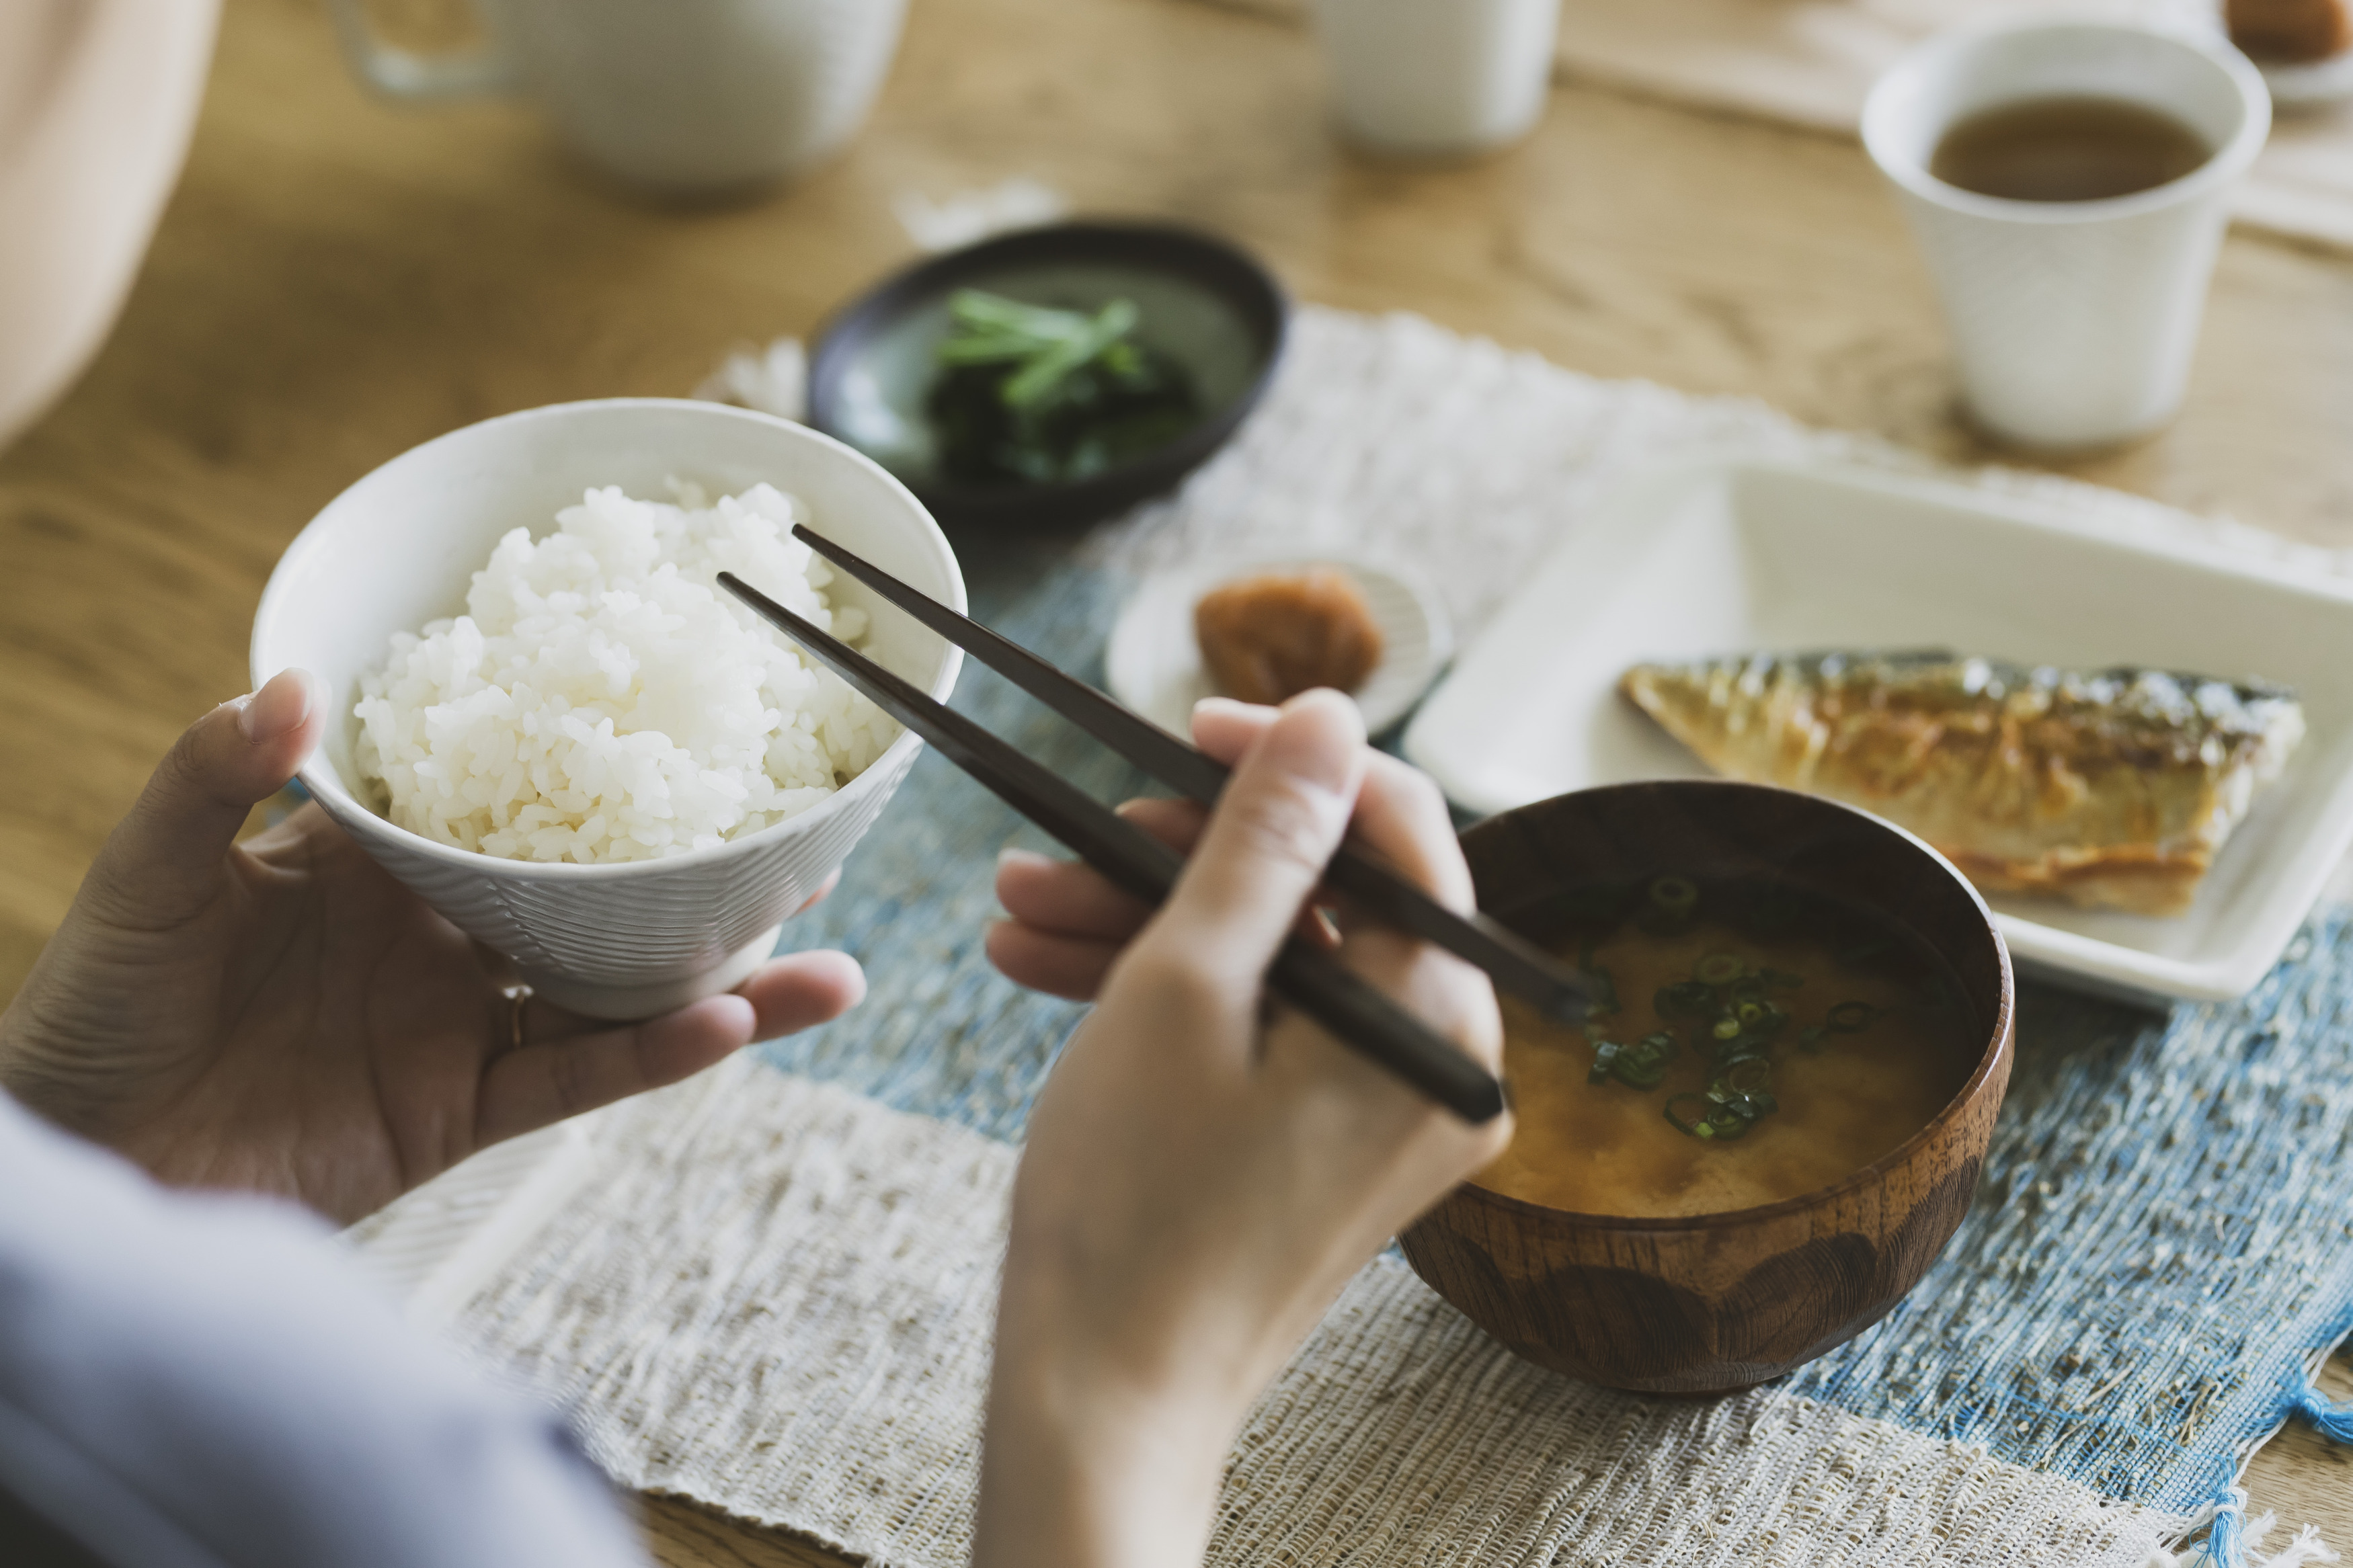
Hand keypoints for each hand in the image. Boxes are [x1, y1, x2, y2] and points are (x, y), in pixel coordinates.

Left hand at [0, 669, 865, 1223]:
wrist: (81, 1159)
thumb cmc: (98, 1006)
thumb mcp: (150, 873)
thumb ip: (215, 775)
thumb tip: (294, 684)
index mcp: (385, 862)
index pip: (514, 799)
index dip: (601, 763)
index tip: (689, 722)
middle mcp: (445, 936)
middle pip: (600, 895)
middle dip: (704, 873)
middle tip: (813, 836)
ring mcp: (462, 1025)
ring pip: (618, 994)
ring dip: (725, 982)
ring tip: (833, 961)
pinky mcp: (459, 1112)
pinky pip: (574, 1079)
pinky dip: (652, 1058)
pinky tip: (726, 1026)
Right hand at [975, 691, 1509, 1567]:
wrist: (1101, 1402)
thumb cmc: (1138, 1208)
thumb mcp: (1186, 988)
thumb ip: (1263, 841)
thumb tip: (1328, 715)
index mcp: (1442, 1023)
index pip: (1397, 830)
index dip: (1290, 763)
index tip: (1184, 731)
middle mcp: (1441, 1066)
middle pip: (1323, 898)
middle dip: (1175, 859)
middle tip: (1064, 842)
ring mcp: (1384, 1111)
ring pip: (1272, 964)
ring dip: (1144, 924)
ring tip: (1014, 907)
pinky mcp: (1328, 1145)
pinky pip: (1260, 1032)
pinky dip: (1166, 998)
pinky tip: (1044, 965)